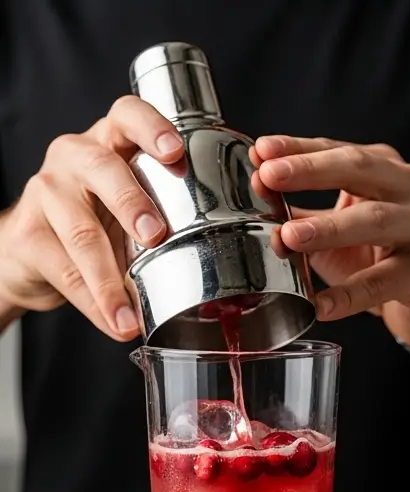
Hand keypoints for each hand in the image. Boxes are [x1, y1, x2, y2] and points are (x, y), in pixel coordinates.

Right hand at [0, 96, 182, 339]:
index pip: (129, 114)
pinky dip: (96, 302)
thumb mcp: (142, 200)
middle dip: (132, 202)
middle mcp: (75, 157)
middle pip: (103, 169)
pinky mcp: (26, 234)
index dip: (152, 127)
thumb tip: (245, 245)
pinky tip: (117, 320)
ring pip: (81, 231)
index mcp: (113, 141)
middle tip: (156, 235)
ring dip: (111, 278)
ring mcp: (46, 192)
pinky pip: (64, 270)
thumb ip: (181, 207)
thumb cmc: (105, 217)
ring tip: (133, 312)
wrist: (36, 251)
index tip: (175, 151)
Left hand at [253, 137, 409, 349]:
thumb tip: (256, 194)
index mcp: (387, 169)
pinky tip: (321, 304)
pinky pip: (384, 281)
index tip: (262, 150)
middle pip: (361, 169)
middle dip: (312, 171)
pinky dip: (350, 294)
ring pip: (376, 220)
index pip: (338, 150)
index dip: (299, 149)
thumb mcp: (339, 228)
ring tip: (289, 237)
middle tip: (270, 176)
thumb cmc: (385, 256)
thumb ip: (300, 213)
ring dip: (329, 227)